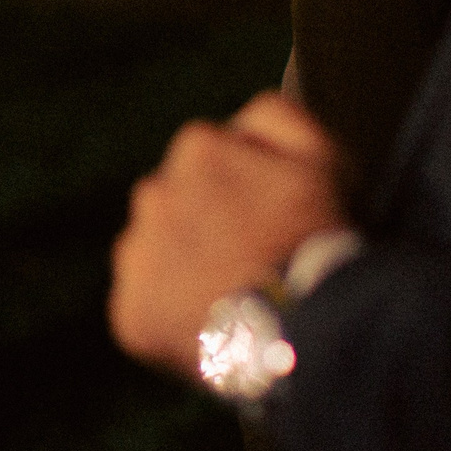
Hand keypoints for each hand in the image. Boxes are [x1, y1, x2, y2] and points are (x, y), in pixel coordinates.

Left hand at [108, 91, 349, 375]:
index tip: (270, 223)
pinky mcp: (129, 310)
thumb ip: (277, 117)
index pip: (212, 161)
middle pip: (180, 206)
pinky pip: (148, 306)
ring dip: (188, 268)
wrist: (303, 332)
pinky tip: (214, 328)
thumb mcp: (321, 157)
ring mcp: (137, 253)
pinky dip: (173, 316)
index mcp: (198, 148)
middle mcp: (153, 192)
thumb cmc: (316, 243)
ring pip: (160, 253)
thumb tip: (240, 120)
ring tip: (235, 298)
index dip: (245, 194)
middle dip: (210, 227)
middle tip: (253, 263)